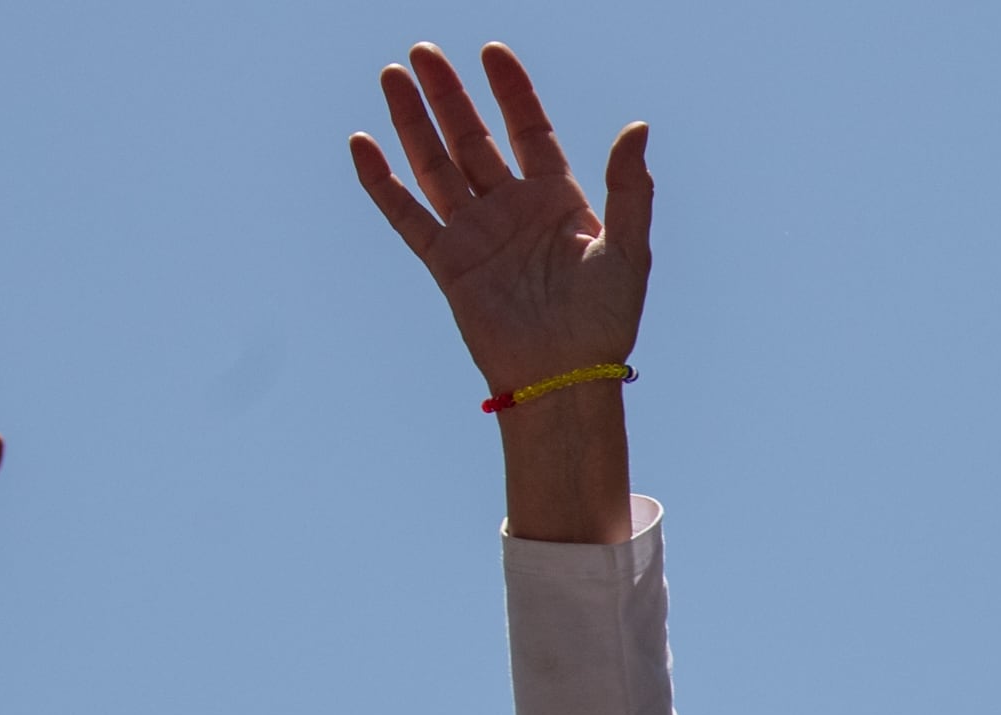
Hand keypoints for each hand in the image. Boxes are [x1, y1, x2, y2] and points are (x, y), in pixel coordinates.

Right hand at [353, 45, 649, 400]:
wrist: (565, 377)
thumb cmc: (604, 321)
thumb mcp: (627, 249)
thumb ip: (629, 188)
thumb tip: (637, 127)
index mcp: (558, 200)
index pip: (529, 130)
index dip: (511, 91)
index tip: (491, 51)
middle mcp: (513, 210)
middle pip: (473, 138)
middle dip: (449, 95)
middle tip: (422, 51)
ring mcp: (477, 234)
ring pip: (436, 166)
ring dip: (413, 123)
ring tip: (393, 77)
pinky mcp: (448, 263)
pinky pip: (407, 215)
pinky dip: (383, 182)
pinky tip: (363, 144)